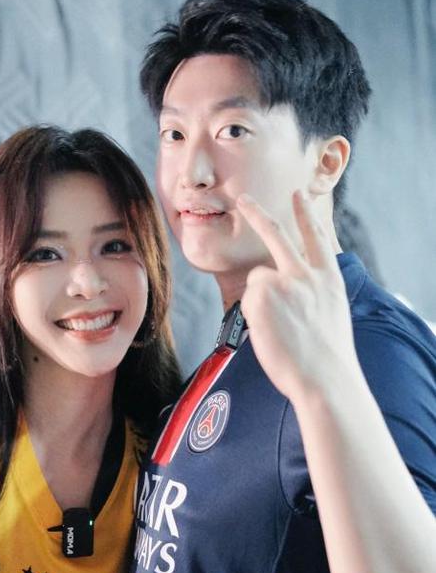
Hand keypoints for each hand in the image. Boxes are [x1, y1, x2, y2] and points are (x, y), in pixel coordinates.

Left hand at [236, 191, 359, 403]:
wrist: (324, 376)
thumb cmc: (326, 356)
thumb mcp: (330, 313)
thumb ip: (311, 292)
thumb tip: (286, 288)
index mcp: (328, 278)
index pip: (316, 237)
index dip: (306, 214)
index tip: (298, 195)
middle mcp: (306, 273)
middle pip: (277, 234)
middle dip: (258, 213)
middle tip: (243, 199)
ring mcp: (283, 281)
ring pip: (257, 281)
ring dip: (260, 303)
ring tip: (280, 329)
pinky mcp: (261, 294)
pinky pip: (247, 300)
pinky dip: (253, 315)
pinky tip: (271, 331)